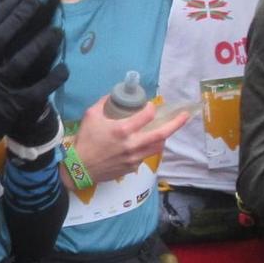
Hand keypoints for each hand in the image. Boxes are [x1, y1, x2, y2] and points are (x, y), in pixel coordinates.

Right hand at [0, 0, 66, 135]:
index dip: (3, 10)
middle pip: (1, 38)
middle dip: (20, 17)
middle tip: (37, 2)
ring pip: (20, 61)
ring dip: (40, 44)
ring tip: (57, 30)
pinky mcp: (13, 107)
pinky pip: (37, 90)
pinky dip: (52, 78)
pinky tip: (65, 67)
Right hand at [68, 95, 190, 184]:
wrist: (78, 168)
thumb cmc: (84, 140)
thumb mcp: (91, 115)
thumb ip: (105, 103)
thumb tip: (116, 94)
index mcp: (123, 129)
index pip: (147, 115)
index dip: (151, 108)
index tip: (150, 106)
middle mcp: (132, 144)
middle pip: (161, 134)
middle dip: (176, 123)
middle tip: (185, 115)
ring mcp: (134, 158)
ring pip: (157, 147)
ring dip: (163, 137)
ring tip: (164, 130)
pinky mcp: (132, 168)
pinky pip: (145, 156)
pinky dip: (148, 148)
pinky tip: (144, 144)